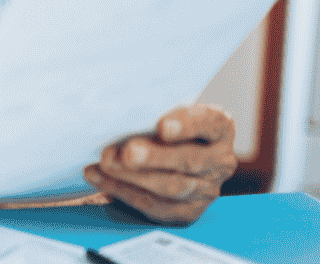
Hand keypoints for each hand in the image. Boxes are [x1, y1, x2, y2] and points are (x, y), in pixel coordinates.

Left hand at [83, 104, 237, 224]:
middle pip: (190, 160)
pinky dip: (122, 190)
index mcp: (220, 127)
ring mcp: (207, 188)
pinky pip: (155, 205)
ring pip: (172, 186)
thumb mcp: (166, 108)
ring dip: (134, 176)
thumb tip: (118, 115)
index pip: (210, 123)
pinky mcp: (188, 210)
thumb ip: (152, 111)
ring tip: (106, 163)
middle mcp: (220, 160)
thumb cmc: (166, 121)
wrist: (174, 151)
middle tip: (128, 152)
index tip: (162, 126)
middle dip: (155, 157)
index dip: (187, 125)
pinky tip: (99, 177)